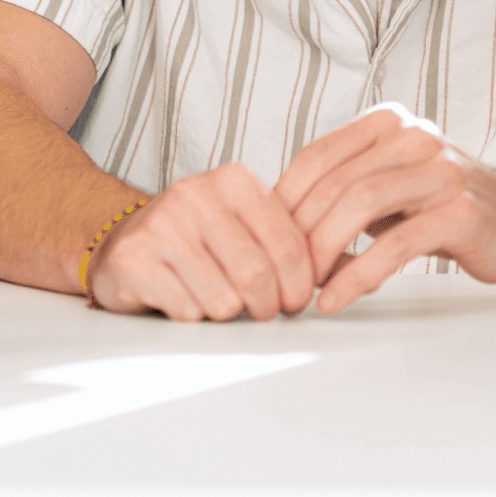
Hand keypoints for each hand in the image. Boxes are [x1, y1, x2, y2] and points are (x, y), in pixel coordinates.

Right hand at [85, 163, 315, 321]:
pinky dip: (191, 316)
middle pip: (258, 277)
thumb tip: (370, 270)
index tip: (293, 299)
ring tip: (212, 294)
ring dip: (225, 313)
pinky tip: (180, 294)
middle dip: (265, 307)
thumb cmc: (200, 241)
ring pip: (224, 300)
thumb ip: (305, 248)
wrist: (125, 243)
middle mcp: (196, 193)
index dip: (299, 285)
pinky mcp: (134, 257)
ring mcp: (161, 223)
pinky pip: (188, 311)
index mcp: (233, 180)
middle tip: (259, 309)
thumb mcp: (250, 229)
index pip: (290, 245)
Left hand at [274, 103, 495, 312]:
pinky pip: (394, 245)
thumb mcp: (390, 182)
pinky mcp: (459, 212)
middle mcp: (412, 137)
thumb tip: (278, 221)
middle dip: (300, 230)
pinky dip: (358, 274)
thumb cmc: (442, 204)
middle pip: (334, 181)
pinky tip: (336, 297)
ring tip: (303, 285)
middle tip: (281, 270)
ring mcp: (439, 171)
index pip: (318, 154)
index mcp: (387, 123)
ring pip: (359, 205)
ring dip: (322, 250)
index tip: (266, 235)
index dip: (285, 197)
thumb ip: (344, 186)